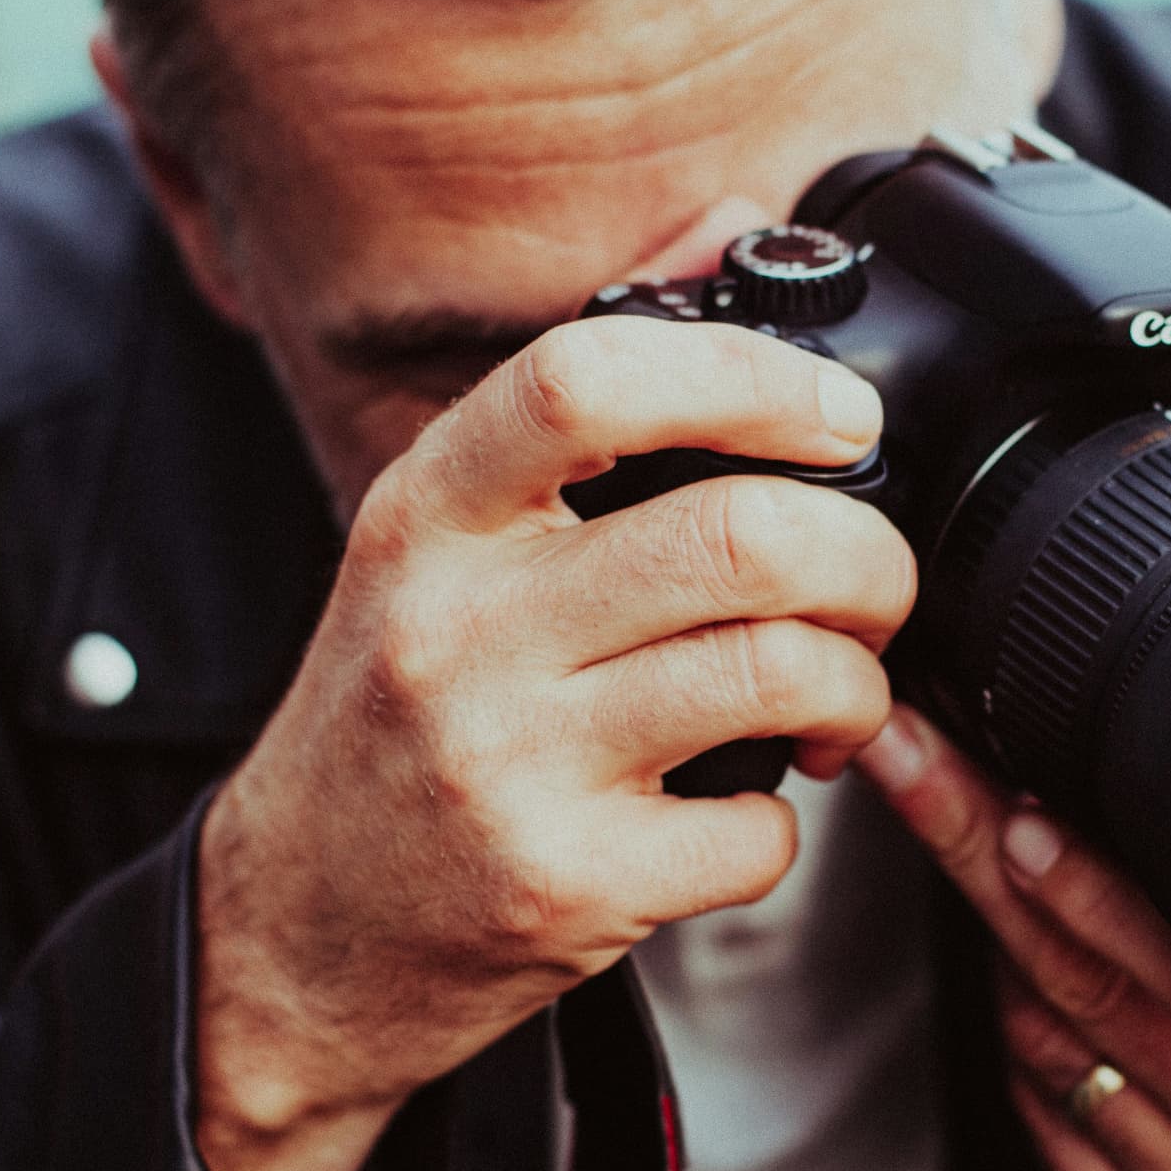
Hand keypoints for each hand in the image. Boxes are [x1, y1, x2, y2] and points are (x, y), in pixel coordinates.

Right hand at [196, 316, 915, 1170]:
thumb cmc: (390, 724)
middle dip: (863, 557)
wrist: (298, 934)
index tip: (839, 414)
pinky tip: (748, 809)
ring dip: (856, 682)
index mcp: (426, 519)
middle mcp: (455, 630)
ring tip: (837, 696)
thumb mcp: (432, 548)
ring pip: (775, 673)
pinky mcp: (561, 885)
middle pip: (735, 537)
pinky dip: (793, 821)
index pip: (585, 387)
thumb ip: (569, 409)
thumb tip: (716, 236)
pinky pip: (758, 831)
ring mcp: (507, 765)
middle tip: (873, 586)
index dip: (747, 379)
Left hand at [858, 707, 1170, 1170]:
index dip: (1076, 873)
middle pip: (1076, 985)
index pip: (1170, 957)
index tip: (1008, 798)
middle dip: (980, 860)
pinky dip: (1024, 1033)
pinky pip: (1046, 1114)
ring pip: (1044, 1045)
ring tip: (990, 845)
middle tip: (921, 768)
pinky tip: (1034, 971)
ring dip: (1001, 942)